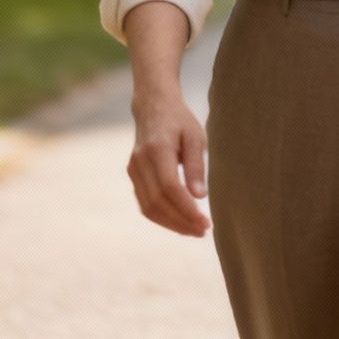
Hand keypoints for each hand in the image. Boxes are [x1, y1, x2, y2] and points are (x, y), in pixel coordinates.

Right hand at [126, 88, 209, 236]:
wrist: (153, 107)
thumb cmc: (180, 121)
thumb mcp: (195, 136)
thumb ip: (196, 165)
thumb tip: (200, 196)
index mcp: (157, 149)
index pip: (169, 188)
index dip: (186, 209)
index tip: (205, 222)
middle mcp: (140, 162)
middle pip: (157, 202)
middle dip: (181, 221)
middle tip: (204, 231)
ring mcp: (133, 170)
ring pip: (148, 207)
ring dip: (171, 223)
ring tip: (194, 231)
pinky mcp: (133, 176)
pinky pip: (144, 203)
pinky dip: (161, 217)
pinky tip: (180, 222)